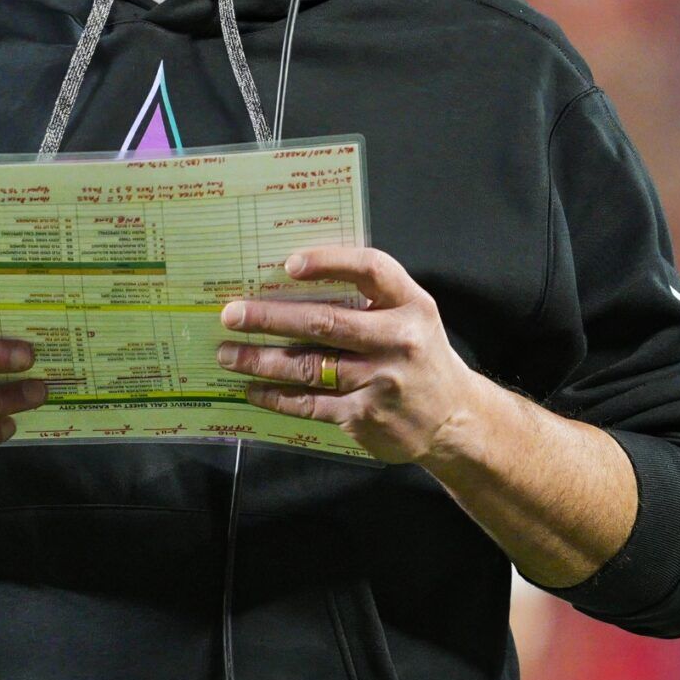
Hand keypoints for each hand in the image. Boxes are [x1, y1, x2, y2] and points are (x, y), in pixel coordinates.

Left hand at [217, 245, 474, 465]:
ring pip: (308, 367)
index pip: (371, 269)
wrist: (453, 418)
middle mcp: (398, 340)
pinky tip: (252, 389)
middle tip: (231, 314)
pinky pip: (310, 404)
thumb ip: (369, 295)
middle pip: (325, 322)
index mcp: (411, 304)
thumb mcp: (411, 314)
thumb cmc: (417, 353)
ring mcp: (381, 382)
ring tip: (227, 353)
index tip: (289, 264)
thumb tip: (294, 278)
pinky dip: (276, 396)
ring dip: (260, 360)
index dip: (329, 261)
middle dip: (270, 318)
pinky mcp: (365, 417)